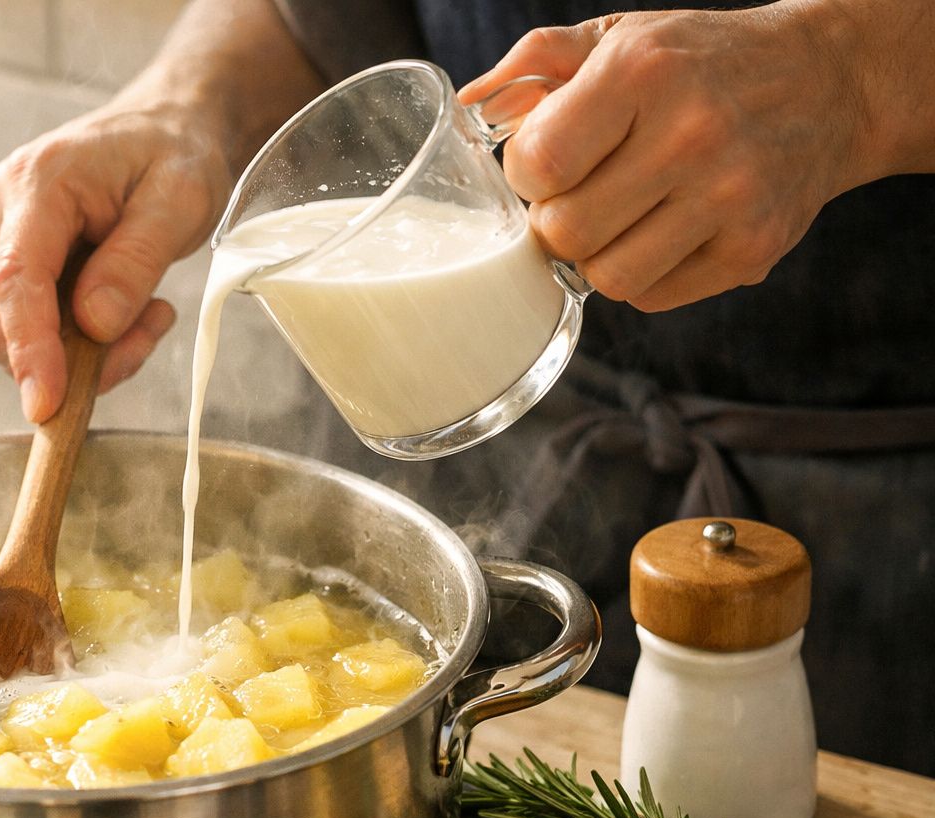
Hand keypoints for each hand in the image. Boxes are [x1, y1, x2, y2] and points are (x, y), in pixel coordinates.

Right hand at [0, 103, 231, 421]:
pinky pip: (30, 326)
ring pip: (14, 332)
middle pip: (2, 319)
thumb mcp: (180, 200)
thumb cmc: (171, 155)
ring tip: (147, 313)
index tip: (46, 406)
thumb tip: (94, 325)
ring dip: (82, 350)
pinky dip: (78, 340)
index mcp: (37, 181)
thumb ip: (136, 262)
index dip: (29, 349)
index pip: (15, 279)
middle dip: (70, 357)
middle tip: (147, 335)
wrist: (162, 129)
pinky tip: (125, 310)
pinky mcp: (5, 259)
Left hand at [460, 6, 873, 311]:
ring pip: (606, 277)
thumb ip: (536, 63)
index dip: (527, 173)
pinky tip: (662, 232)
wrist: (830, 83)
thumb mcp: (622, 38)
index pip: (538, 165)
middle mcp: (691, 134)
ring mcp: (730, 197)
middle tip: (581, 194)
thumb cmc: (700, 63)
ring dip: (596, 255)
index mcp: (643, 72)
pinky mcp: (753, 249)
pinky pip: (651, 297)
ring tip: (620, 216)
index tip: (549, 161)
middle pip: (564, 232)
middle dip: (556, 220)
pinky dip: (641, 275)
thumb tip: (468, 105)